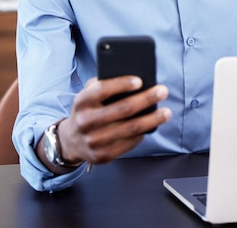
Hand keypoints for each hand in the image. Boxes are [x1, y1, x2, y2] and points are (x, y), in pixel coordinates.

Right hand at [50, 76, 170, 167]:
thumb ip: (102, 85)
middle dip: (146, 99)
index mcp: (81, 102)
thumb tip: (133, 83)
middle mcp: (86, 121)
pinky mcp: (103, 155)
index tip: (140, 81)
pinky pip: (129, 143)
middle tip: (162, 91)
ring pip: (130, 128)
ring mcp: (94, 140)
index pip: (102, 89)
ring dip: (152, 119)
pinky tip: (151, 126)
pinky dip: (143, 134)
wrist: (71, 141)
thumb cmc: (87, 111)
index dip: (122, 84)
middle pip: (123, 109)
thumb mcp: (87, 96)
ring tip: (166, 112)